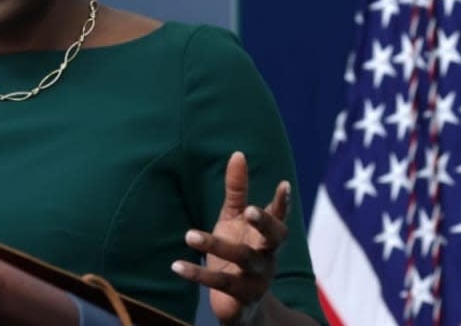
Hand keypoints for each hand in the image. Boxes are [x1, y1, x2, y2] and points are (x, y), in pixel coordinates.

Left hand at [171, 151, 290, 324]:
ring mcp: (258, 277)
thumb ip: (237, 190)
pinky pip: (220, 282)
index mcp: (267, 235)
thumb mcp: (234, 220)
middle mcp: (268, 254)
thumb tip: (237, 153)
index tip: (283, 184)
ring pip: (242, 258)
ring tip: (189, 234)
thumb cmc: (237, 251)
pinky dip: (198, 274)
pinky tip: (176, 265)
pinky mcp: (241, 296)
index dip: (282, 202)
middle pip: (273, 237)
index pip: (279, 216)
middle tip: (250, 210)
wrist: (240, 306)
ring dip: (216, 245)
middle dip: (264, 223)